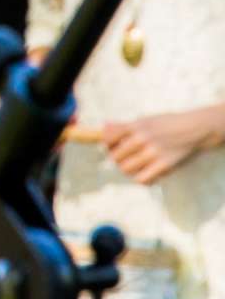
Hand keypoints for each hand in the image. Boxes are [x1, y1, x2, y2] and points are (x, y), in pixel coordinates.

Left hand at [96, 107, 224, 184]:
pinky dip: (141, 179)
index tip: (114, 147)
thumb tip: (103, 128)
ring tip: (135, 166)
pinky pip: (142, 179)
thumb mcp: (145, 120)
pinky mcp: (165, 165)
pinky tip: (146, 174)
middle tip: (126, 158)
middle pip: (115, 156)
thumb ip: (124, 126)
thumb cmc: (168, 123)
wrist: (196, 128)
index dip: (108, 145)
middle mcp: (142, 138)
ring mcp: (153, 152)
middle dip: (118, 159)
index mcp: (136, 125)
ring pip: (126, 169)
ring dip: (127, 170)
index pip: (107, 138)